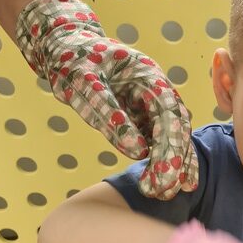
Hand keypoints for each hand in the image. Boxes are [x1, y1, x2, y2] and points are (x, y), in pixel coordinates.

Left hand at [16, 0, 197, 199]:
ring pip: (174, 137)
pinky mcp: (144, 119)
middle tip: (161, 190)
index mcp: (149, 75)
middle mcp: (158, 91)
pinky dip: (166, 163)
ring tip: (165, 193)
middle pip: (177, 128)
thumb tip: (137, 152)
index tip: (161, 173)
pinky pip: (161, 143)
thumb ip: (109, 114)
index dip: (169, 144)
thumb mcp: (83, 81)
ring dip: (174, 165)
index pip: (168, 113)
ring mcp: (153, 105)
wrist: (65, 49)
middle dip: (174, 160)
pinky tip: (168, 185)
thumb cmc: (73, 60)